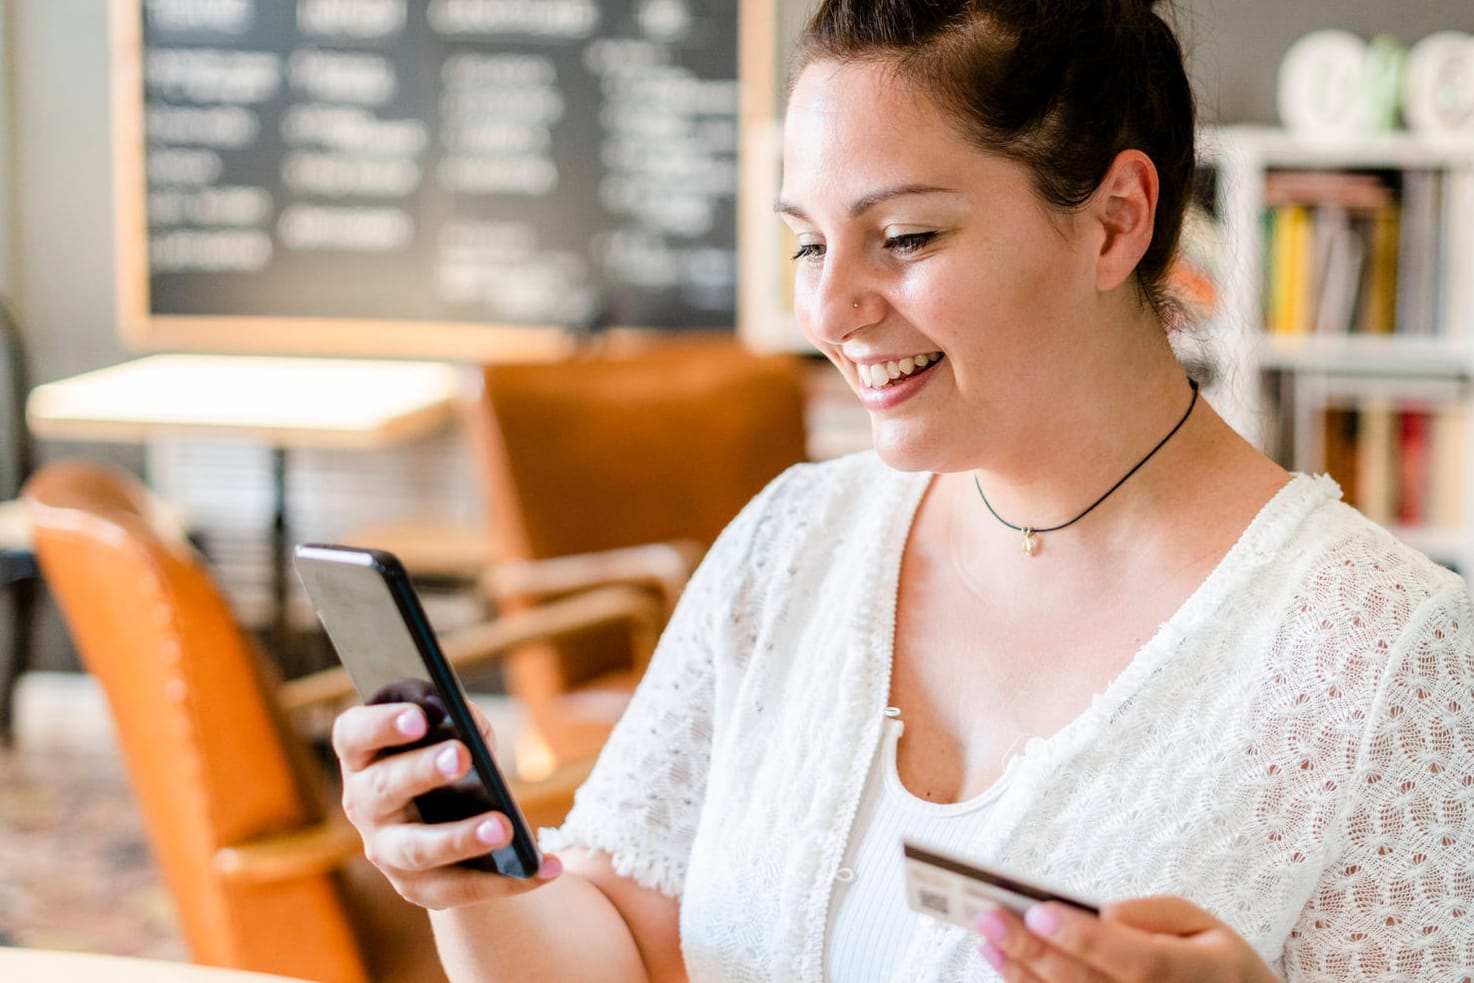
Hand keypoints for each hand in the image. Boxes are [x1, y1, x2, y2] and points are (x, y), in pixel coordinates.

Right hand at [332, 700, 561, 909]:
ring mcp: (386, 851)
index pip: (354, 734)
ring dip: (460, 838)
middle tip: (461, 756)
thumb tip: (470, 729)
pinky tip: (547, 867)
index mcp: (365, 756)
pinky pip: (461, 889)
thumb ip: (461, 723)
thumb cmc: (452, 760)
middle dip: (422, 770)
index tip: (419, 716)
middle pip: (382, 788)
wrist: (454, 822)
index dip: (380, 723)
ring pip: (416, 849)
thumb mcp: (457, 734)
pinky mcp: (419, 888)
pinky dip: (508, 881)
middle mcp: (365, 804)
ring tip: (504, 826)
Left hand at [974, 895, 1282, 981]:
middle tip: (989, 918)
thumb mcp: (1204, 925)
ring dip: (1024, 976)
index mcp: (1197, 972)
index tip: (1038, 911)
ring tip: (987, 941)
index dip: (1087, 938)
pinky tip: (1009, 969)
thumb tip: (1102, 914)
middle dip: (1035, 951)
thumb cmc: (1215, 963)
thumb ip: (1155, 915)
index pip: (1137, 960)